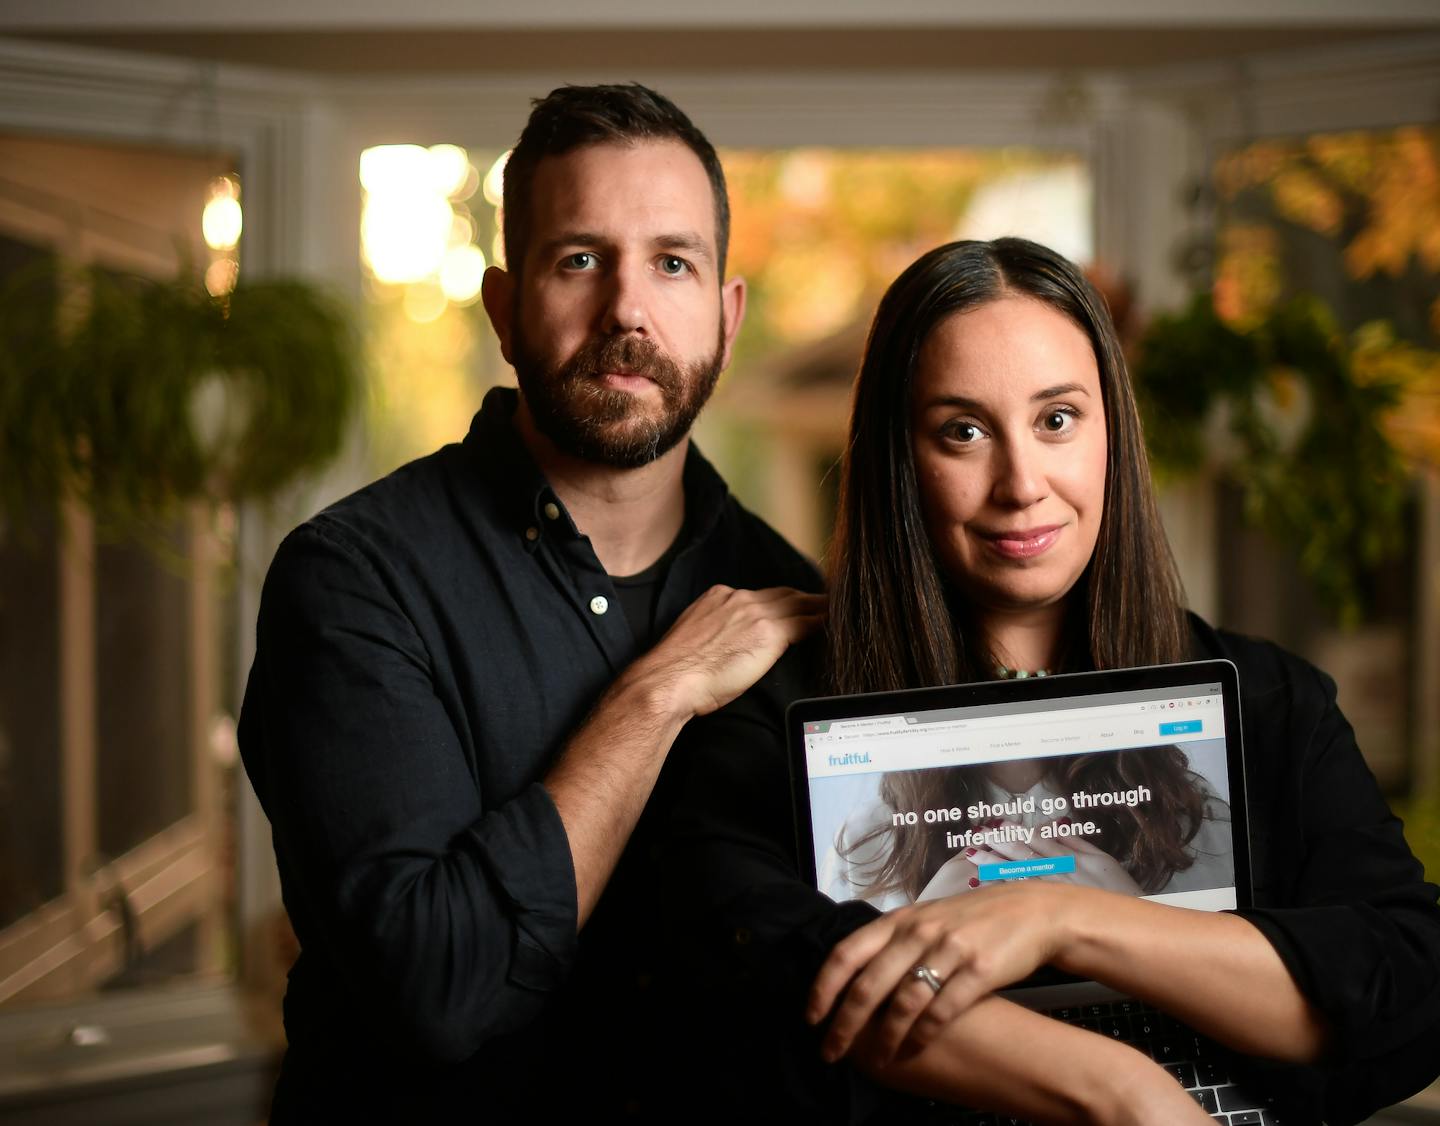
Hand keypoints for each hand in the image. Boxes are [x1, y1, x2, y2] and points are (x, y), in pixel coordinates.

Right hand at [632, 585, 824, 719]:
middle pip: (783, 593)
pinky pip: (807, 621)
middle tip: (824, 602)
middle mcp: (739, 599)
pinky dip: (823, 621)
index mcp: (719, 597)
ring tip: (837, 610)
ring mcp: (756, 613)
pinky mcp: (770, 632)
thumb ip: (715, 632)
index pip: (759, 595)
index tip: (790, 606)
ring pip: (799, 603)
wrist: (669, 681)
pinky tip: (835, 625)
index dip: (779, 601)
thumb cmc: (677, 674)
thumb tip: (725, 646)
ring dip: (819, 606)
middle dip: (804, 597)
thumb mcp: (695, 639)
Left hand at [808, 880, 1083, 1065]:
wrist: (1031, 912)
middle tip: (832, 1050)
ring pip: (903, 1002)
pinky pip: (942, 1010)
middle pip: (869, 985)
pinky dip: (923, 1035)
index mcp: (899, 919)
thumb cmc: (971, 920)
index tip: (811, 1016)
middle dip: (845, 1024)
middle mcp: (919, 932)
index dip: (823, 987)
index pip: (847, 952)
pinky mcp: (978, 970)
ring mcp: (949, 950)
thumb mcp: (925, 918)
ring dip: (885, 1037)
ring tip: (876, 1059)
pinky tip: (914, 1049)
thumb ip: (891, 940)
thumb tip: (851, 973)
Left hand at [963, 820, 1142, 896]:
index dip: (1016, 831)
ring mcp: (1054, 894)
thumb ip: (1076, 841)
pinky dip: (1003, 890)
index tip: (998, 822)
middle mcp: (1060, 873)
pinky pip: (1023, 899)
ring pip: (1019, 874)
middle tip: (977, 834)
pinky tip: (985, 886)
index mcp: (1072, 858)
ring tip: (974, 854)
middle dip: (999, 843)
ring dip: (995, 863)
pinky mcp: (1051, 914)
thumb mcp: (1103, 860)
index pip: (1038, 840)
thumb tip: (1055, 825)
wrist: (1130, 927)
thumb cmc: (1120, 893)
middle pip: (1024, 854)